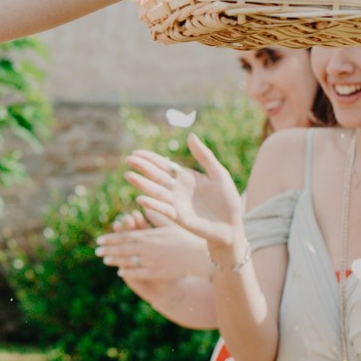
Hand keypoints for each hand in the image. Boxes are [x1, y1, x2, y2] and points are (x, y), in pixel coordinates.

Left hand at [96, 211, 208, 283]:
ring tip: (105, 260)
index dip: (111, 239)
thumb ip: (155, 216)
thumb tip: (143, 205)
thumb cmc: (185, 237)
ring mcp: (150, 262)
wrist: (198, 255)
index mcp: (149, 236)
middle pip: (122, 249)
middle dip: (108, 250)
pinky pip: (138, 273)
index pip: (125, 237)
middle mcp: (147, 249)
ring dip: (115, 260)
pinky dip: (128, 272)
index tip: (99, 240)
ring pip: (127, 261)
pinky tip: (120, 271)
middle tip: (96, 251)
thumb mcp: (170, 224)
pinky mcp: (156, 272)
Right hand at [125, 134, 244, 255]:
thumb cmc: (227, 200)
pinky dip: (153, 204)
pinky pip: (163, 209)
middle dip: (142, 168)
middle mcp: (177, 189)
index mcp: (185, 177)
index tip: (136, 152)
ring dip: (142, 184)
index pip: (164, 165)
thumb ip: (204, 156)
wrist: (231, 225)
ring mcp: (176, 203)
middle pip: (156, 176)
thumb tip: (190, 135)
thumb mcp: (219, 174)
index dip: (150, 158)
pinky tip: (141, 198)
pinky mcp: (178, 217)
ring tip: (129, 176)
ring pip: (156, 191)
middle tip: (128, 160)